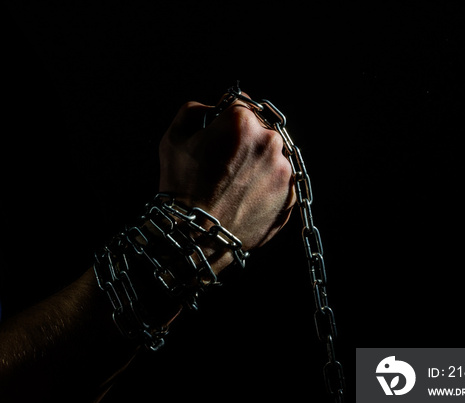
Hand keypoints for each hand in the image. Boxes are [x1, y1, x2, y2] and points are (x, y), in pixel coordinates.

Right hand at [158, 96, 295, 258]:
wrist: (196, 237)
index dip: (225, 117)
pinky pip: (279, 181)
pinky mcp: (290, 196)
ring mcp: (283, 170)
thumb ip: (193, 111)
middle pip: (259, 129)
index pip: (240, 103)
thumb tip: (211, 108)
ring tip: (233, 186)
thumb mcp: (174, 139)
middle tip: (223, 165)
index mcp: (241, 121)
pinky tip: (243, 198)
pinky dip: (265, 185)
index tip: (218, 132)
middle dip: (243, 141)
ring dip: (256, 163)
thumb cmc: (180, 187)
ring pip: (271, 156)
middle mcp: (268, 141)